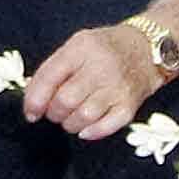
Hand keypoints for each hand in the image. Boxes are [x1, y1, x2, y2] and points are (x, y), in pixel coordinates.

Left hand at [23, 21, 172, 141]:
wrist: (148, 49)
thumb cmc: (106, 48)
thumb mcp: (78, 45)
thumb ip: (54, 68)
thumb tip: (31, 97)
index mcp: (82, 48)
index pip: (50, 76)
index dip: (35, 99)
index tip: (31, 112)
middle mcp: (101, 66)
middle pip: (65, 100)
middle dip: (53, 113)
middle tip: (55, 112)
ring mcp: (118, 87)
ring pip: (83, 117)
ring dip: (70, 124)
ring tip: (70, 118)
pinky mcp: (130, 104)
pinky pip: (106, 127)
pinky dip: (91, 132)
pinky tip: (86, 128)